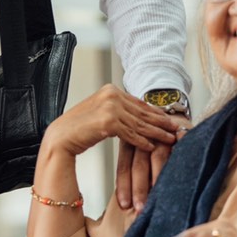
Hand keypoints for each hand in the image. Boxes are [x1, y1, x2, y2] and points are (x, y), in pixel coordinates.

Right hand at [45, 85, 178, 159]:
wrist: (60, 138)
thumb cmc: (78, 129)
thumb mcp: (100, 114)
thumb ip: (117, 111)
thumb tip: (136, 116)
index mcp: (109, 90)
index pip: (138, 102)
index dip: (154, 112)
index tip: (167, 119)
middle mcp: (111, 94)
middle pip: (141, 112)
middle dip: (160, 122)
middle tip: (176, 128)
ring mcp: (110, 107)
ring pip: (139, 123)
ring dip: (156, 133)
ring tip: (170, 139)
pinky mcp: (108, 122)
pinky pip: (130, 134)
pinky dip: (142, 141)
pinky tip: (152, 146)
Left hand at [114, 135, 178, 211]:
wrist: (173, 118)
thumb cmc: (153, 140)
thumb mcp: (138, 151)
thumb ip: (134, 171)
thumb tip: (126, 201)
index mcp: (130, 142)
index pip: (124, 166)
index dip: (124, 185)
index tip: (124, 204)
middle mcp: (144, 138)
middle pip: (139, 164)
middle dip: (139, 188)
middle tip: (140, 207)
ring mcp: (163, 135)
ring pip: (157, 157)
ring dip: (157, 178)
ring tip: (157, 196)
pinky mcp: (180, 132)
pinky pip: (178, 150)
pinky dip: (177, 162)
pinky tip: (178, 177)